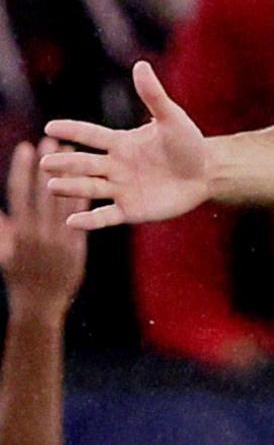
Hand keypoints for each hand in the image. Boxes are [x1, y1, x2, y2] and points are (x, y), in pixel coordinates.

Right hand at [1, 144, 86, 320]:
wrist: (41, 305)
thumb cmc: (18, 276)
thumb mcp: (4, 251)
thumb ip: (2, 227)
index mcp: (18, 232)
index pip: (19, 193)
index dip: (22, 169)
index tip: (25, 147)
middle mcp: (39, 233)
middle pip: (44, 192)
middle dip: (47, 166)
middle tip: (52, 140)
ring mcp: (60, 240)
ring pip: (66, 201)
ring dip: (71, 176)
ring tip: (74, 151)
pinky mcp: (77, 246)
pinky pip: (83, 218)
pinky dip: (86, 198)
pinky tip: (92, 178)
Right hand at [44, 63, 211, 230]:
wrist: (207, 173)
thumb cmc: (189, 143)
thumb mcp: (172, 118)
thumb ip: (154, 95)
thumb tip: (141, 65)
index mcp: (120, 143)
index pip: (91, 135)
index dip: (72, 131)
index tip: (50, 127)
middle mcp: (114, 166)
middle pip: (85, 164)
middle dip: (65, 164)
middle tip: (46, 163)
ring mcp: (120, 188)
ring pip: (89, 189)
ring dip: (71, 188)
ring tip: (53, 186)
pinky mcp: (130, 210)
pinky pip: (106, 216)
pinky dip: (89, 221)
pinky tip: (72, 223)